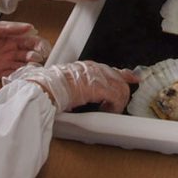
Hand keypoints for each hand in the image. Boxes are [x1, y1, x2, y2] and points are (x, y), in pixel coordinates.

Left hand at [0, 21, 51, 79]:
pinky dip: (19, 76)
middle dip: (37, 56)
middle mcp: (11, 51)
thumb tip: (30, 27)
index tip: (42, 47)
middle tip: (37, 57)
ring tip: (32, 66)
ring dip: (30, 67)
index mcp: (11, 38)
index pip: (30, 41)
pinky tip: (23, 74)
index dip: (38, 44)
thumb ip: (10, 28)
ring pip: (24, 66)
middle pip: (30, 54)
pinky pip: (12, 76)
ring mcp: (5, 63)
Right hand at [3, 60, 137, 112]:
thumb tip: (79, 94)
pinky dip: (115, 106)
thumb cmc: (50, 87)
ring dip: (118, 102)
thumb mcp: (67, 82)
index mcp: (87, 67)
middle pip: (119, 78)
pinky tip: (109, 111)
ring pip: (121, 88)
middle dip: (123, 91)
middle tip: (119, 105)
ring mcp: (98, 76)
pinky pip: (116, 96)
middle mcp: (95, 68)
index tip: (133, 78)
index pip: (111, 69)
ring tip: (110, 111)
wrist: (44, 88)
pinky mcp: (99, 87)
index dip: (124, 74)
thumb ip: (78, 85)